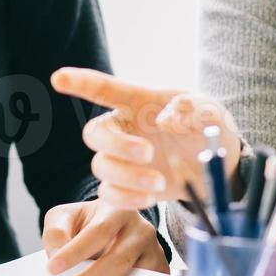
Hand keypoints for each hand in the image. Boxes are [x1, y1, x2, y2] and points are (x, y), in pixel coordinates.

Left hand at [41, 200, 168, 275]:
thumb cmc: (88, 222)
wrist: (114, 226)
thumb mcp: (66, 216)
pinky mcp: (159, 272)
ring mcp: (154, 252)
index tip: (52, 269)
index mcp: (118, 209)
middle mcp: (141, 229)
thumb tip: (56, 257)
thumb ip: (56, 231)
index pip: (99, 231)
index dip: (75, 251)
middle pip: (117, 260)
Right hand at [51, 67, 241, 210]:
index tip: (58, 77)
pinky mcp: (127, 185)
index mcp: (138, 102)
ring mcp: (123, 158)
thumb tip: (166, 120)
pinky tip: (150, 197)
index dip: (80, 82)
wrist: (217, 161)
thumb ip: (192, 109)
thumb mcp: (210, 111)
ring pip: (100, 167)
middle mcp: (124, 128)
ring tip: (159, 182)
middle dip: (116, 145)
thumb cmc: (206, 125)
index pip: (104, 89)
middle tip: (148, 154)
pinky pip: (108, 194)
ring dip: (128, 177)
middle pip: (94, 133)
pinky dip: (126, 198)